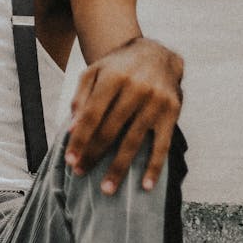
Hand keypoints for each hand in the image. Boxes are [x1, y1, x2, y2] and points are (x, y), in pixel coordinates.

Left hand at [64, 37, 182, 195]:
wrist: (156, 53)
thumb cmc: (119, 66)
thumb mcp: (95, 72)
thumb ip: (81, 98)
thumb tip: (73, 129)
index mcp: (113, 77)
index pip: (92, 114)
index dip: (80, 139)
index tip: (70, 160)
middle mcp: (135, 88)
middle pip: (110, 130)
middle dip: (93, 154)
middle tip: (81, 173)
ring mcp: (155, 101)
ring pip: (133, 141)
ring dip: (119, 168)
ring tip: (107, 188)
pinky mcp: (172, 112)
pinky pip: (162, 145)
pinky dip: (154, 167)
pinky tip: (146, 185)